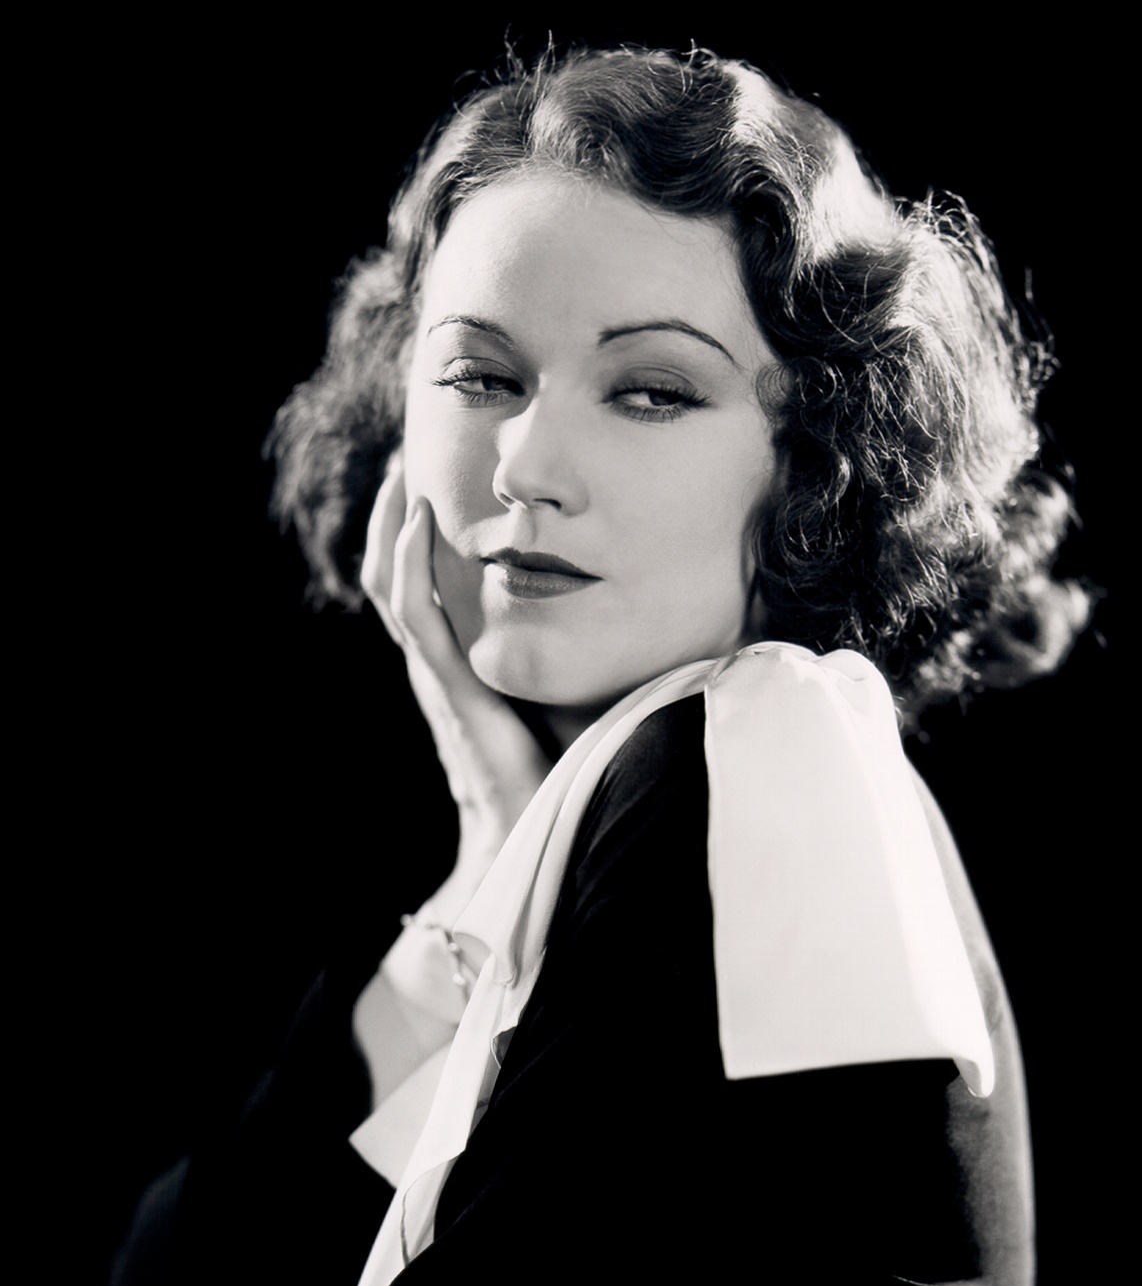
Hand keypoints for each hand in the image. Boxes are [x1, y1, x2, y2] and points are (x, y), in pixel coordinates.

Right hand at [360, 457, 552, 919]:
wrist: (529, 828)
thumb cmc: (550, 765)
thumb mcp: (547, 691)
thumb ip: (555, 653)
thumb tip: (608, 607)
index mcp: (450, 663)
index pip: (415, 585)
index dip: (409, 534)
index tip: (424, 481)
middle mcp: (433, 663)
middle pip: (389, 575)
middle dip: (390, 515)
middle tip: (403, 457)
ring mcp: (436, 674)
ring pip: (392, 586)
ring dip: (390, 525)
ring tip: (402, 473)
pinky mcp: (451, 688)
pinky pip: (417, 616)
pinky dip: (411, 564)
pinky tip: (418, 520)